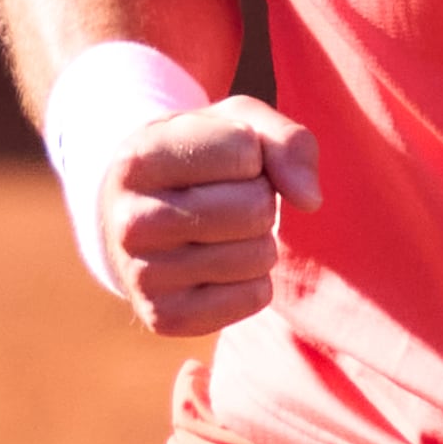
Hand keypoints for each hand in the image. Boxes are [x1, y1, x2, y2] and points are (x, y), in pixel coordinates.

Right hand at [94, 100, 322, 337]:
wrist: (137, 219)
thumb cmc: (198, 160)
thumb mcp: (235, 127)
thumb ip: (285, 141)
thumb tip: (310, 200)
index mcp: (138, 159)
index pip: (244, 152)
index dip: (251, 153)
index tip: (222, 159)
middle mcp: (132, 220)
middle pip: (255, 208)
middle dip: (259, 199)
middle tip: (225, 200)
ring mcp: (143, 275)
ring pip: (258, 256)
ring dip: (257, 240)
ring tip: (220, 232)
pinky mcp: (166, 316)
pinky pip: (254, 297)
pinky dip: (252, 280)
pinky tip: (217, 267)